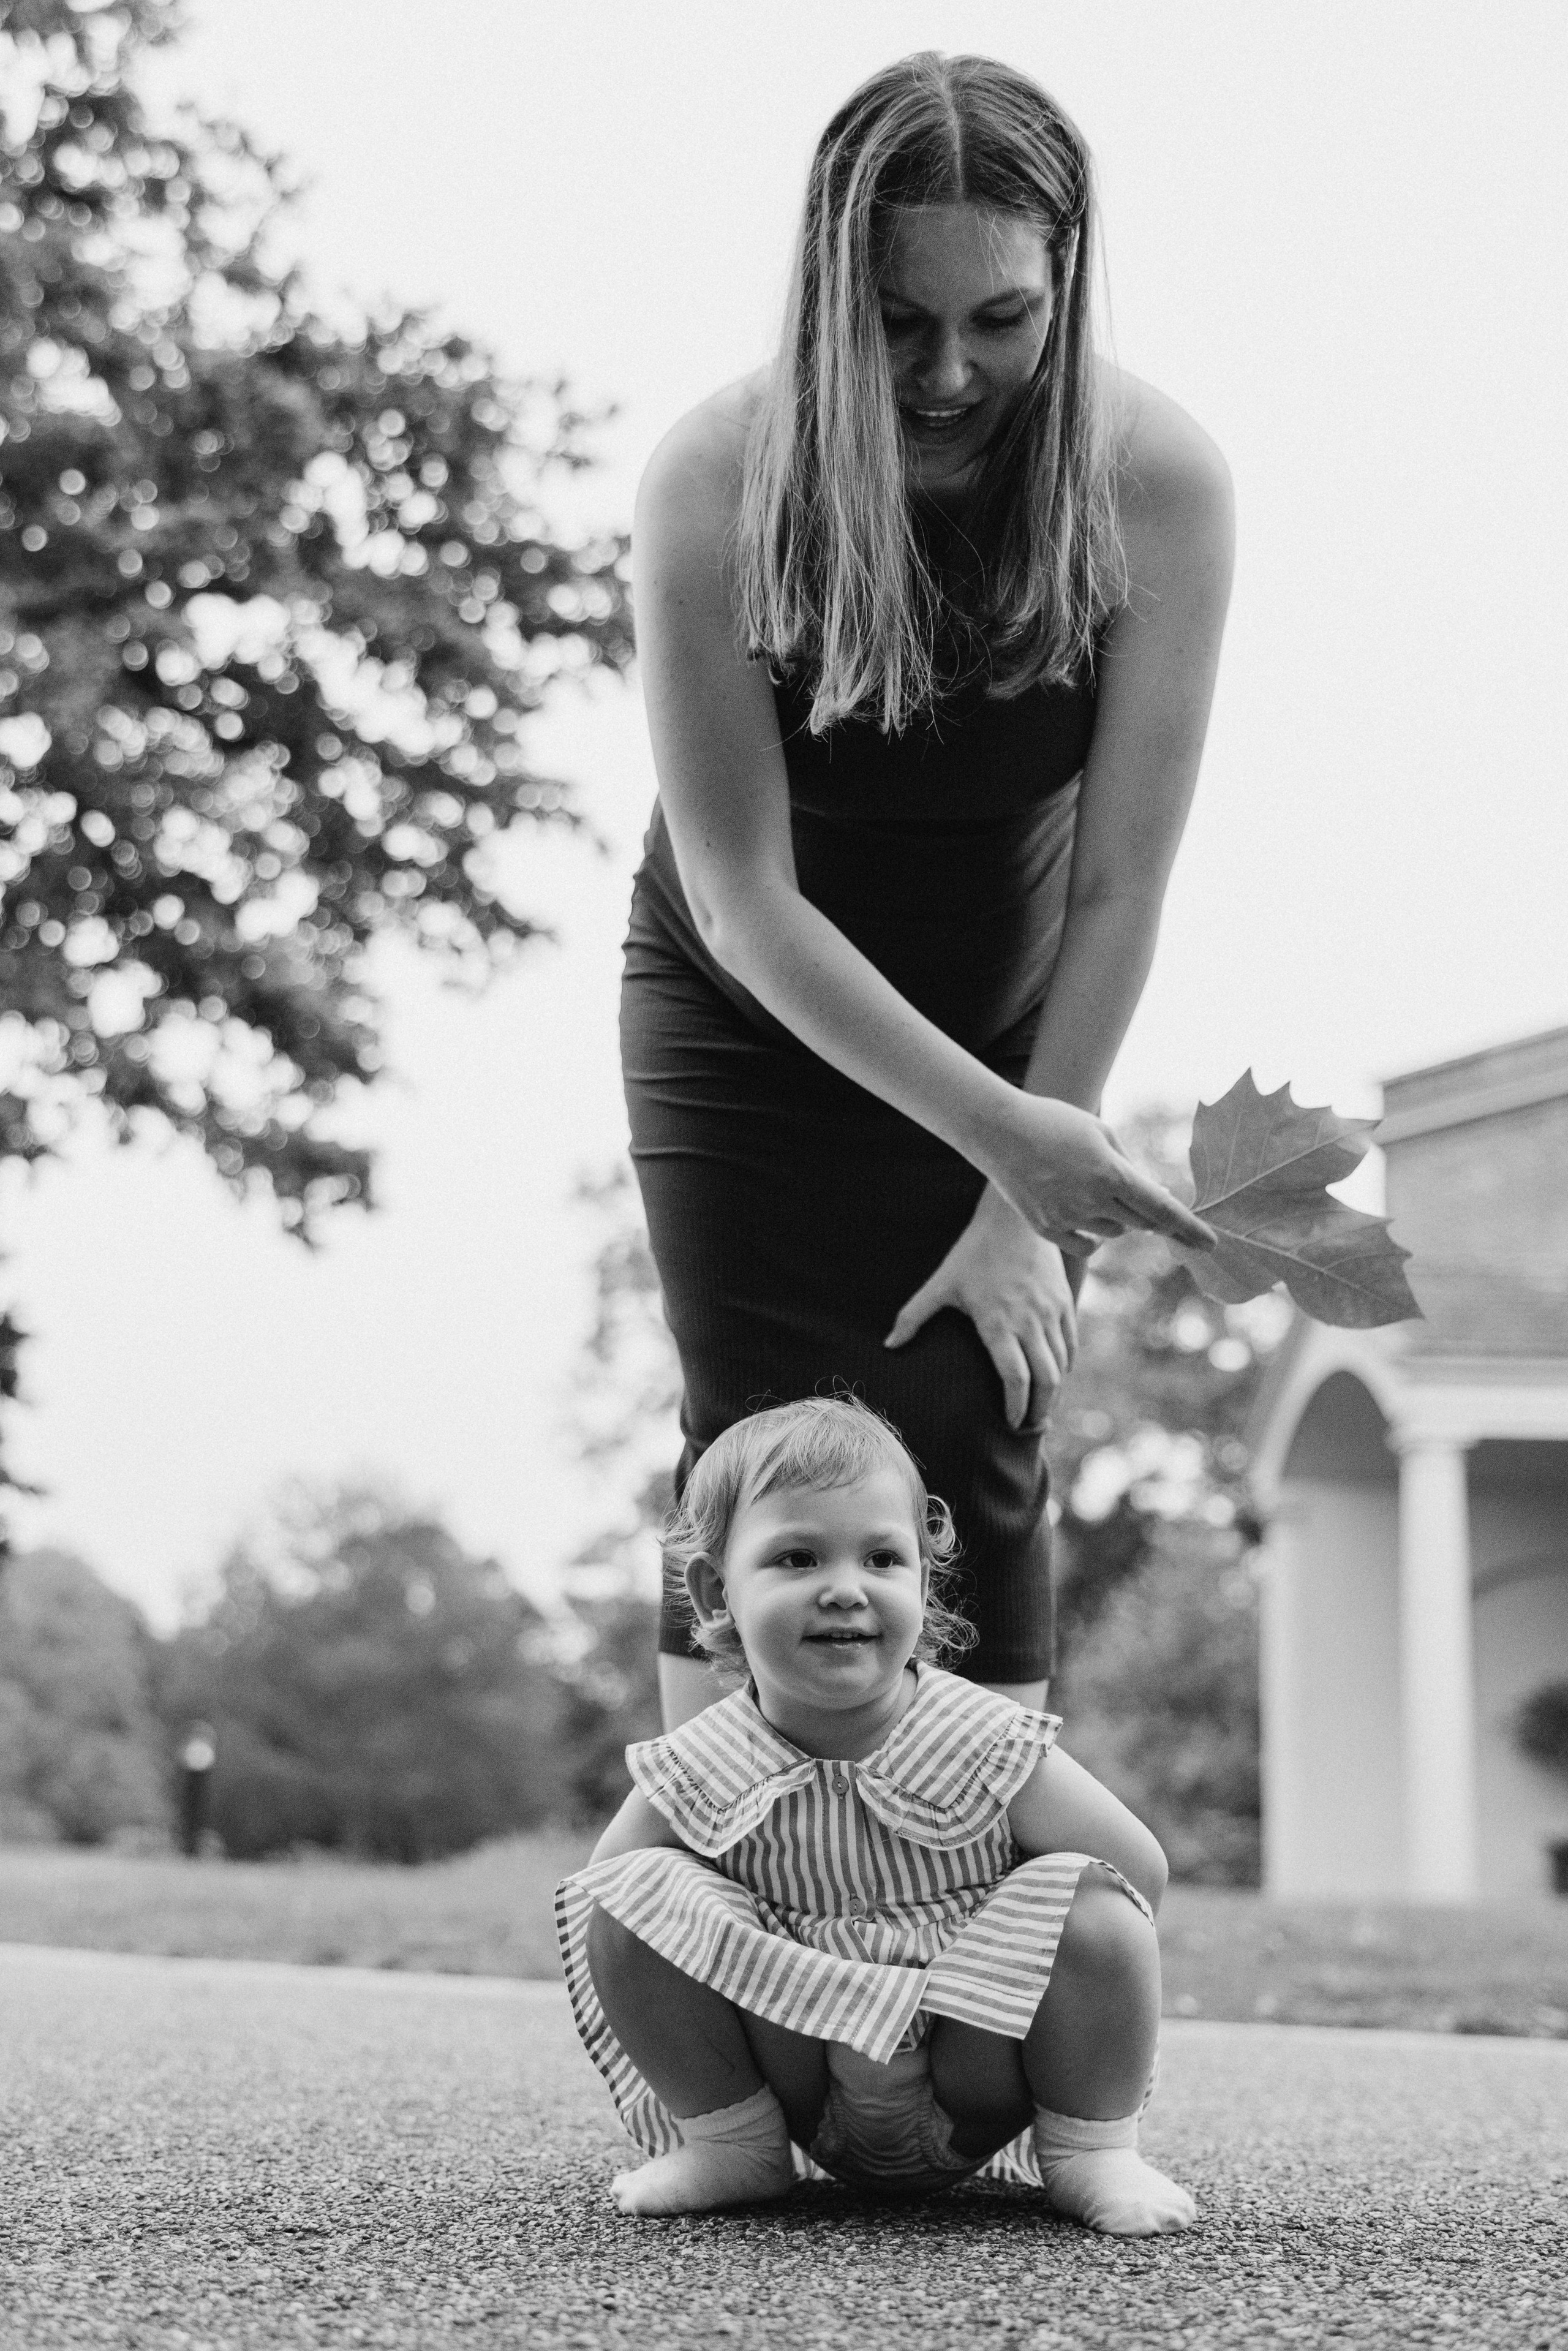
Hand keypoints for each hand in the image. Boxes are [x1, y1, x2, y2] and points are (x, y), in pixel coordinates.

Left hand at [885, 1187, 1077, 1432]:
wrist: (1014, 1220)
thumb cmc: (973, 1252)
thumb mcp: (941, 1283)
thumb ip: (914, 1316)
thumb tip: (889, 1345)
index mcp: (999, 1322)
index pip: (1015, 1378)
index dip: (1015, 1407)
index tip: (1009, 1423)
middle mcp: (1030, 1321)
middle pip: (1045, 1380)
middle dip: (1039, 1410)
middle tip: (1029, 1428)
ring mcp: (1052, 1313)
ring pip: (1061, 1366)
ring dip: (1054, 1393)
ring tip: (1041, 1409)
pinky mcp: (1065, 1303)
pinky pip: (1071, 1345)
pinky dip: (1065, 1367)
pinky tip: (1055, 1379)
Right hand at [986, 1095, 1215, 1256]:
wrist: (999, 1130)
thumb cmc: (1056, 1122)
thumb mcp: (1102, 1132)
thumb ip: (1131, 1167)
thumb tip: (1156, 1197)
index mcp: (1110, 1172)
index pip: (1162, 1209)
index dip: (1189, 1228)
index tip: (1211, 1244)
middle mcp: (1091, 1200)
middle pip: (1141, 1223)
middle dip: (1149, 1214)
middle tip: (1137, 1193)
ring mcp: (1067, 1217)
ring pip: (1113, 1233)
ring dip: (1119, 1219)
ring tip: (1095, 1188)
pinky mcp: (1046, 1229)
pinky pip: (1085, 1246)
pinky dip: (1094, 1236)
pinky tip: (1086, 1215)